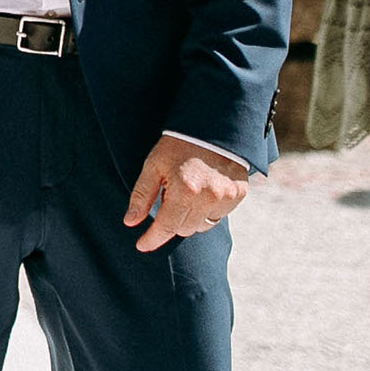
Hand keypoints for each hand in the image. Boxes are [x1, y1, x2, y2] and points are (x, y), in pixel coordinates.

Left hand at [124, 136, 248, 251]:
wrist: (212, 125)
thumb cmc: (178, 145)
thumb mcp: (154, 165)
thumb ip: (142, 195)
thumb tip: (130, 222)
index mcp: (185, 189)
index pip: (166, 227)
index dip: (152, 239)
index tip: (141, 245)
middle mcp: (208, 197)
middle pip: (184, 229)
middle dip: (172, 221)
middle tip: (168, 199)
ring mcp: (226, 197)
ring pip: (202, 226)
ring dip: (190, 218)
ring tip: (187, 194)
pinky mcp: (239, 194)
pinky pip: (219, 216)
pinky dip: (208, 210)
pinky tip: (203, 192)